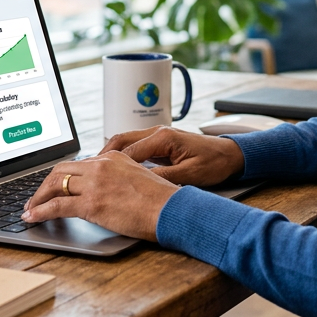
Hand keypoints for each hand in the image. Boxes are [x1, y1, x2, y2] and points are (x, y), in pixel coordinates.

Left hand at [20, 151, 177, 240]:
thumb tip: (103, 189)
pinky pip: (57, 206)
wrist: (171, 210)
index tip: (54, 186)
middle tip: (36, 197)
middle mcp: (101, 165)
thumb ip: (118, 176)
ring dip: (38, 198)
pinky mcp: (92, 204)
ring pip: (55, 185)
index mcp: (112, 156)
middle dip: (44, 184)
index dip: (62, 176)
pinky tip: (33, 217)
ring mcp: (95, 183)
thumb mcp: (138, 177)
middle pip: (61, 170)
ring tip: (30, 208)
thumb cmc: (162, 199)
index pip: (78, 163)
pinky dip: (40, 211)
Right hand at [99, 126, 245, 186]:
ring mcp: (157, 134)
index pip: (128, 152)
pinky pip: (133, 146)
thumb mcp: (190, 175)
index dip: (110, 166)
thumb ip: (164, 178)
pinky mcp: (159, 141)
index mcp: (163, 138)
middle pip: (119, 141)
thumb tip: (140, 184)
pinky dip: (120, 156)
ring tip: (94, 171)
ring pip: (124, 142)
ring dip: (108, 155)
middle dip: (100, 156)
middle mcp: (157, 131)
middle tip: (85, 172)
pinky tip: (113, 169)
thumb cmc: (214, 163)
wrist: (231, 154)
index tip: (95, 179)